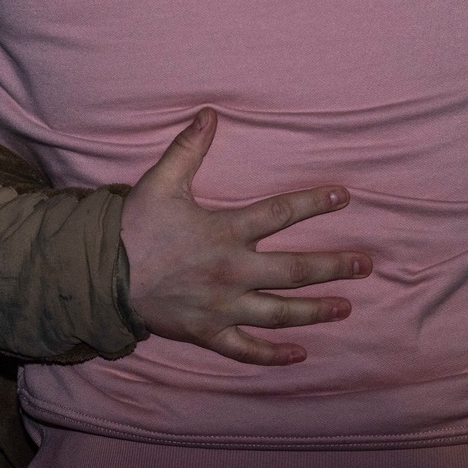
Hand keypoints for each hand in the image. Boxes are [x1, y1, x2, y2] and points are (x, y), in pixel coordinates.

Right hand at [122, 108, 371, 365]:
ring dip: (316, 310)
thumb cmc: (134, 227)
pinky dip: (274, 354)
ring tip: (347, 307)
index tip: (344, 196)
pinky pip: (247, 349)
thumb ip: (189, 147)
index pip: (280, 214)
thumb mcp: (162, 181)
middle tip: (366, 264)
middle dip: (333, 267)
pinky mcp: (209, 333)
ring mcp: (223, 306)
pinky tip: (300, 354)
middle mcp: (232, 271)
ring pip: (279, 313)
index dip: (314, 203)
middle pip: (294, 271)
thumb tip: (210, 112)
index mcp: (226, 232)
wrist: (101, 276)